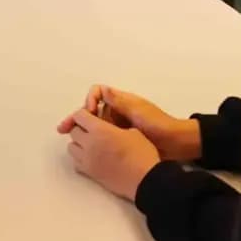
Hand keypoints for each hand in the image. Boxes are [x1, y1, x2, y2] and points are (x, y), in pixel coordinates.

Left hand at [60, 108, 161, 200]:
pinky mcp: (89, 173)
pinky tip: (92, 158)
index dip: (84, 114)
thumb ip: (115, 126)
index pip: (79, 116)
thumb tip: (109, 128)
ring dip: (78, 143)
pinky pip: (76, 163)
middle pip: (73, 131)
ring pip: (71, 147)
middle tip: (93, 130)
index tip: (92, 116)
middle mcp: (89, 144)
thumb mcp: (133, 132)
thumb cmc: (142, 154)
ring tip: (92, 145)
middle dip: (81, 128)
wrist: (144, 180)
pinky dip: (80, 158)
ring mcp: (87, 160)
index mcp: (100, 130)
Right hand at [63, 86, 201, 161]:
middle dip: (77, 118)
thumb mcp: (138, 111)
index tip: (89, 113)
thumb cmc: (159, 125)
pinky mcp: (120, 140)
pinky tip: (85, 150)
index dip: (89, 101)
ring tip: (72, 141)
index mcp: (122, 101)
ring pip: (95, 126)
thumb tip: (101, 90)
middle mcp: (118, 112)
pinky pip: (102, 138)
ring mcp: (119, 127)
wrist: (176, 144)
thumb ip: (120, 102)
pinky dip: (92, 141)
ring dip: (83, 130)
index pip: (97, 94)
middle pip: (91, 110)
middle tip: (64, 129)